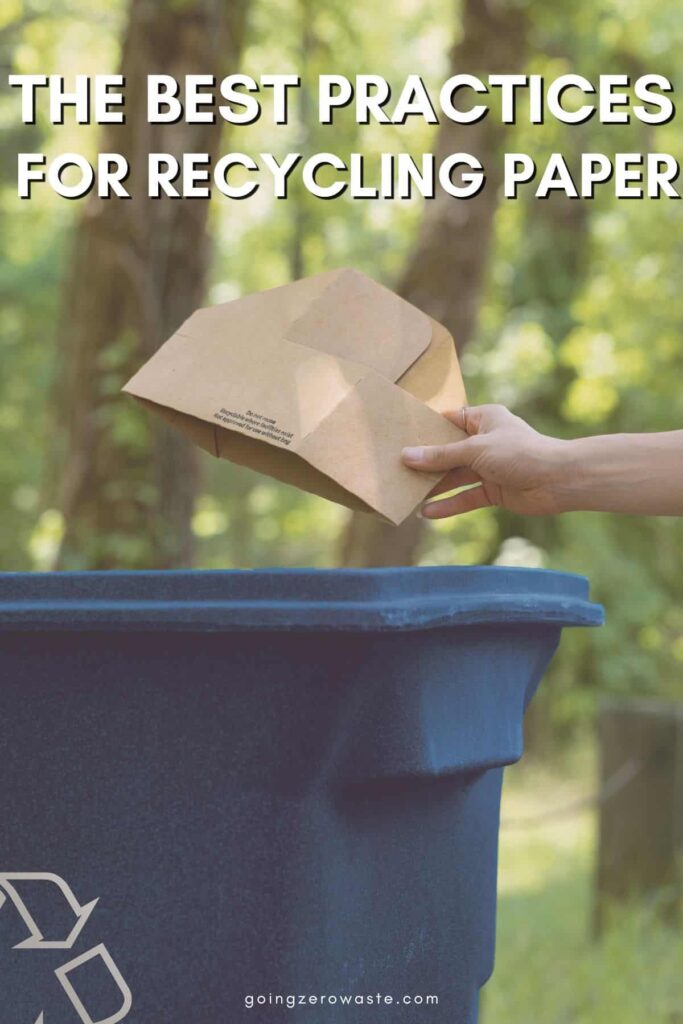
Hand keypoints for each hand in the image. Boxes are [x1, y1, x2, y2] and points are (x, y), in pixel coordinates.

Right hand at [402, 404, 568, 518]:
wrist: (558, 480)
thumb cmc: (521, 453)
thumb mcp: (475, 450)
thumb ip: (441, 456)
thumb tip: (406, 456)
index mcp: (484, 419)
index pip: (449, 420)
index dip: (427, 429)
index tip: (401, 436)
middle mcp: (485, 441)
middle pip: (449, 451)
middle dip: (426, 462)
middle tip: (397, 469)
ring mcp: (489, 467)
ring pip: (456, 476)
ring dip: (435, 486)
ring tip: (407, 494)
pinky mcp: (494, 491)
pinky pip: (467, 497)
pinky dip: (450, 505)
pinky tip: (428, 512)